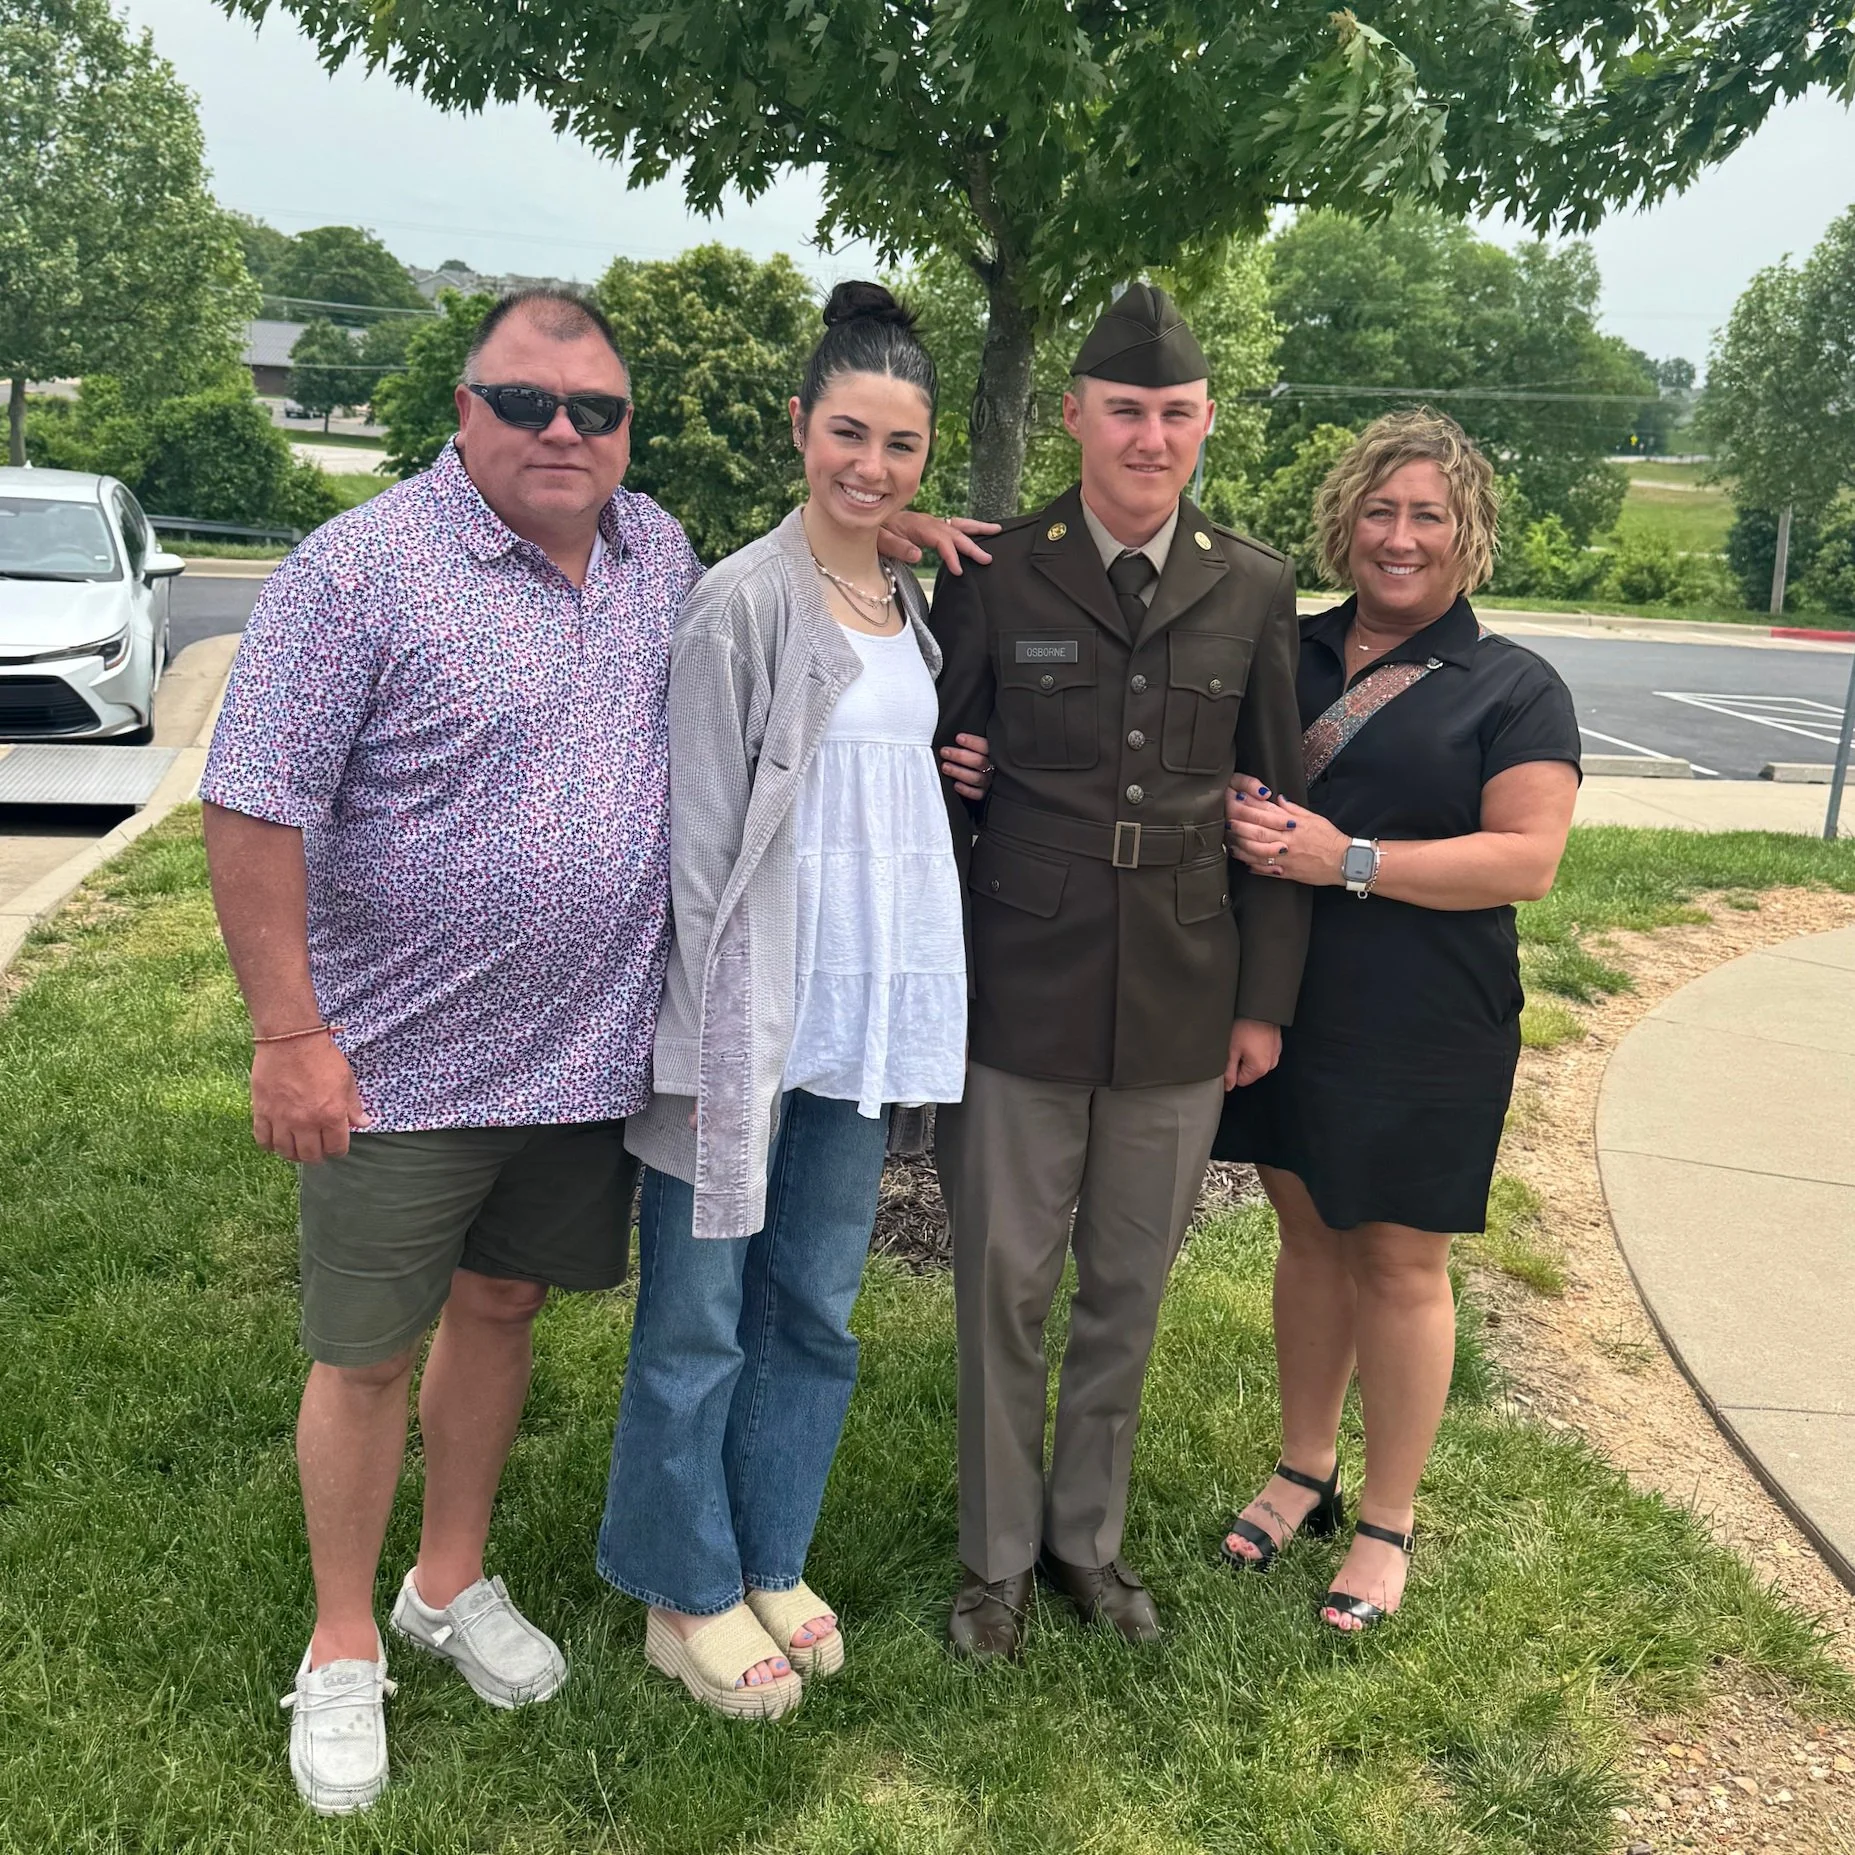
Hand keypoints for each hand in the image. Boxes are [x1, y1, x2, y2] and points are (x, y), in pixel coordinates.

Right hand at [251, 1034, 370, 1162]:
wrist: (291, 1040)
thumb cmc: (322, 1057)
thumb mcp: (347, 1080)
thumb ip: (354, 1106)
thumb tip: (364, 1124)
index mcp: (331, 1115)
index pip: (336, 1148)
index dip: (338, 1150)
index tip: (336, 1146)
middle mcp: (306, 1122)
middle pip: (310, 1155)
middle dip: (317, 1156)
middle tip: (318, 1149)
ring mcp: (282, 1119)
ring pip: (286, 1152)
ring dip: (294, 1154)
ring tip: (298, 1147)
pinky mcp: (262, 1112)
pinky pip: (263, 1140)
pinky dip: (270, 1145)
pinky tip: (277, 1140)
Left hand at [877, 510, 999, 574]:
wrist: (865, 517)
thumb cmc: (871, 531)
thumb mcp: (878, 540)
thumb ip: (897, 547)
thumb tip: (918, 555)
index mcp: (916, 526)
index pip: (941, 540)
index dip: (951, 555)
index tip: (959, 570)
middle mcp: (926, 521)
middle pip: (954, 531)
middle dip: (972, 544)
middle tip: (988, 558)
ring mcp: (929, 522)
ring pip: (957, 524)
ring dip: (977, 528)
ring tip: (998, 530)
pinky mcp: (929, 525)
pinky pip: (952, 526)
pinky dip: (967, 528)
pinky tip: (978, 532)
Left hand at [939, 732, 994, 800]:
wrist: (998, 778)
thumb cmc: (987, 756)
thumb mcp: (986, 745)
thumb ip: (978, 742)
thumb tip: (960, 735)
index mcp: (996, 753)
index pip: (985, 746)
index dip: (972, 742)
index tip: (958, 738)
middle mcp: (994, 768)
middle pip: (978, 762)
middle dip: (960, 756)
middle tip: (945, 752)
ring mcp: (990, 781)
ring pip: (976, 778)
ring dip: (959, 772)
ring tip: (945, 767)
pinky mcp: (986, 793)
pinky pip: (977, 794)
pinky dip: (966, 790)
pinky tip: (956, 785)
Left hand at [1225, 773, 1346, 885]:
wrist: (1345, 861)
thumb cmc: (1330, 838)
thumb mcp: (1313, 818)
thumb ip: (1293, 809)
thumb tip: (1277, 798)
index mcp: (1293, 825)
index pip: (1268, 813)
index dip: (1251, 808)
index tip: (1238, 802)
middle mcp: (1287, 841)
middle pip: (1258, 832)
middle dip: (1240, 826)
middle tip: (1226, 821)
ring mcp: (1286, 858)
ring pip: (1258, 852)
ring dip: (1242, 847)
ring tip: (1231, 843)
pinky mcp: (1287, 873)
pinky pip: (1266, 870)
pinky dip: (1253, 866)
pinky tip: (1244, 862)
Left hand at [1225, 1018, 1281, 1088]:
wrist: (1258, 1006)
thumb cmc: (1244, 1025)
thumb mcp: (1230, 1050)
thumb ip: (1228, 1072)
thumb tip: (1228, 1086)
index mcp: (1260, 1068)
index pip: (1241, 1081)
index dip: (1231, 1070)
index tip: (1229, 1055)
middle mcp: (1271, 1063)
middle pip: (1249, 1071)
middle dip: (1240, 1060)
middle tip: (1235, 1044)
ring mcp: (1275, 1052)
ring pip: (1255, 1060)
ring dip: (1247, 1052)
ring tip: (1243, 1038)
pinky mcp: (1276, 1043)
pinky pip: (1262, 1051)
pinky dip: (1255, 1046)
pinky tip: (1250, 1035)